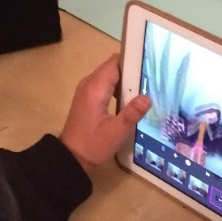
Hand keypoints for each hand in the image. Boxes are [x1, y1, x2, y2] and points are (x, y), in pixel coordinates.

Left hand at [59, 54, 150, 170]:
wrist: (71, 157)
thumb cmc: (93, 145)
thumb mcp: (116, 132)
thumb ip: (131, 114)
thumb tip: (147, 98)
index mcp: (95, 89)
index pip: (115, 63)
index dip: (132, 63)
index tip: (149, 68)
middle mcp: (89, 84)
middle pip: (113, 66)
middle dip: (131, 71)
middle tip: (150, 81)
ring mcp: (87, 89)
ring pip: (110, 74)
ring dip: (126, 79)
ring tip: (143, 90)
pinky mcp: (88, 96)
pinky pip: (105, 82)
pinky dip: (118, 86)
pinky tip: (129, 99)